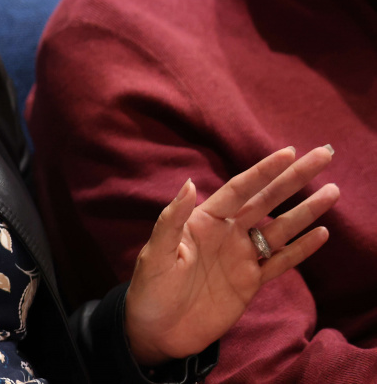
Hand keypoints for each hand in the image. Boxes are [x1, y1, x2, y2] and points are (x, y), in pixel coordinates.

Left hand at [124, 145, 339, 365]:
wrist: (158, 331)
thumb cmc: (150, 289)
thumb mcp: (156, 254)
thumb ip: (173, 220)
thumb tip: (191, 183)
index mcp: (203, 220)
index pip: (239, 189)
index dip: (263, 171)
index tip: (289, 151)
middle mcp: (226, 233)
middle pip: (266, 201)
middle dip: (294, 179)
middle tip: (322, 156)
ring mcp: (241, 257)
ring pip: (280, 229)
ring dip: (306, 211)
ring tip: (332, 192)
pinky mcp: (250, 283)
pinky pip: (281, 262)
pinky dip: (301, 250)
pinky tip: (321, 234)